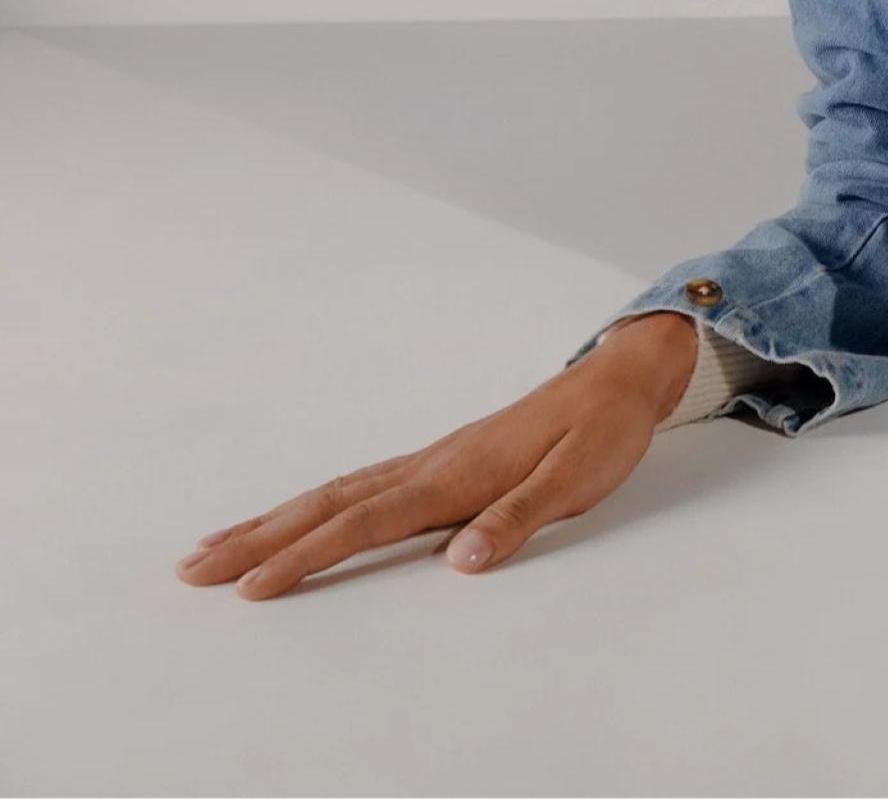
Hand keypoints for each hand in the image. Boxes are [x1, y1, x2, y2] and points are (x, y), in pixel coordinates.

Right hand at [173, 309, 700, 598]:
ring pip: (333, 493)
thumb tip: (461, 560)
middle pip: (328, 506)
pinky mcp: (438, 460)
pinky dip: (313, 505)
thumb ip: (518, 518)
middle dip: (259, 540)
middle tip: (191, 570)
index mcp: (457, 475)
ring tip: (212, 547)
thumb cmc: (601, 432)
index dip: (309, 556)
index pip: (368, 522)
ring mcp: (429, 459)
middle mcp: (430, 464)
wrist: (617, 380)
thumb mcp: (577, 479)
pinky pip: (358, 486)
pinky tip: (292, 518)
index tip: (254, 586)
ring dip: (271, 522)